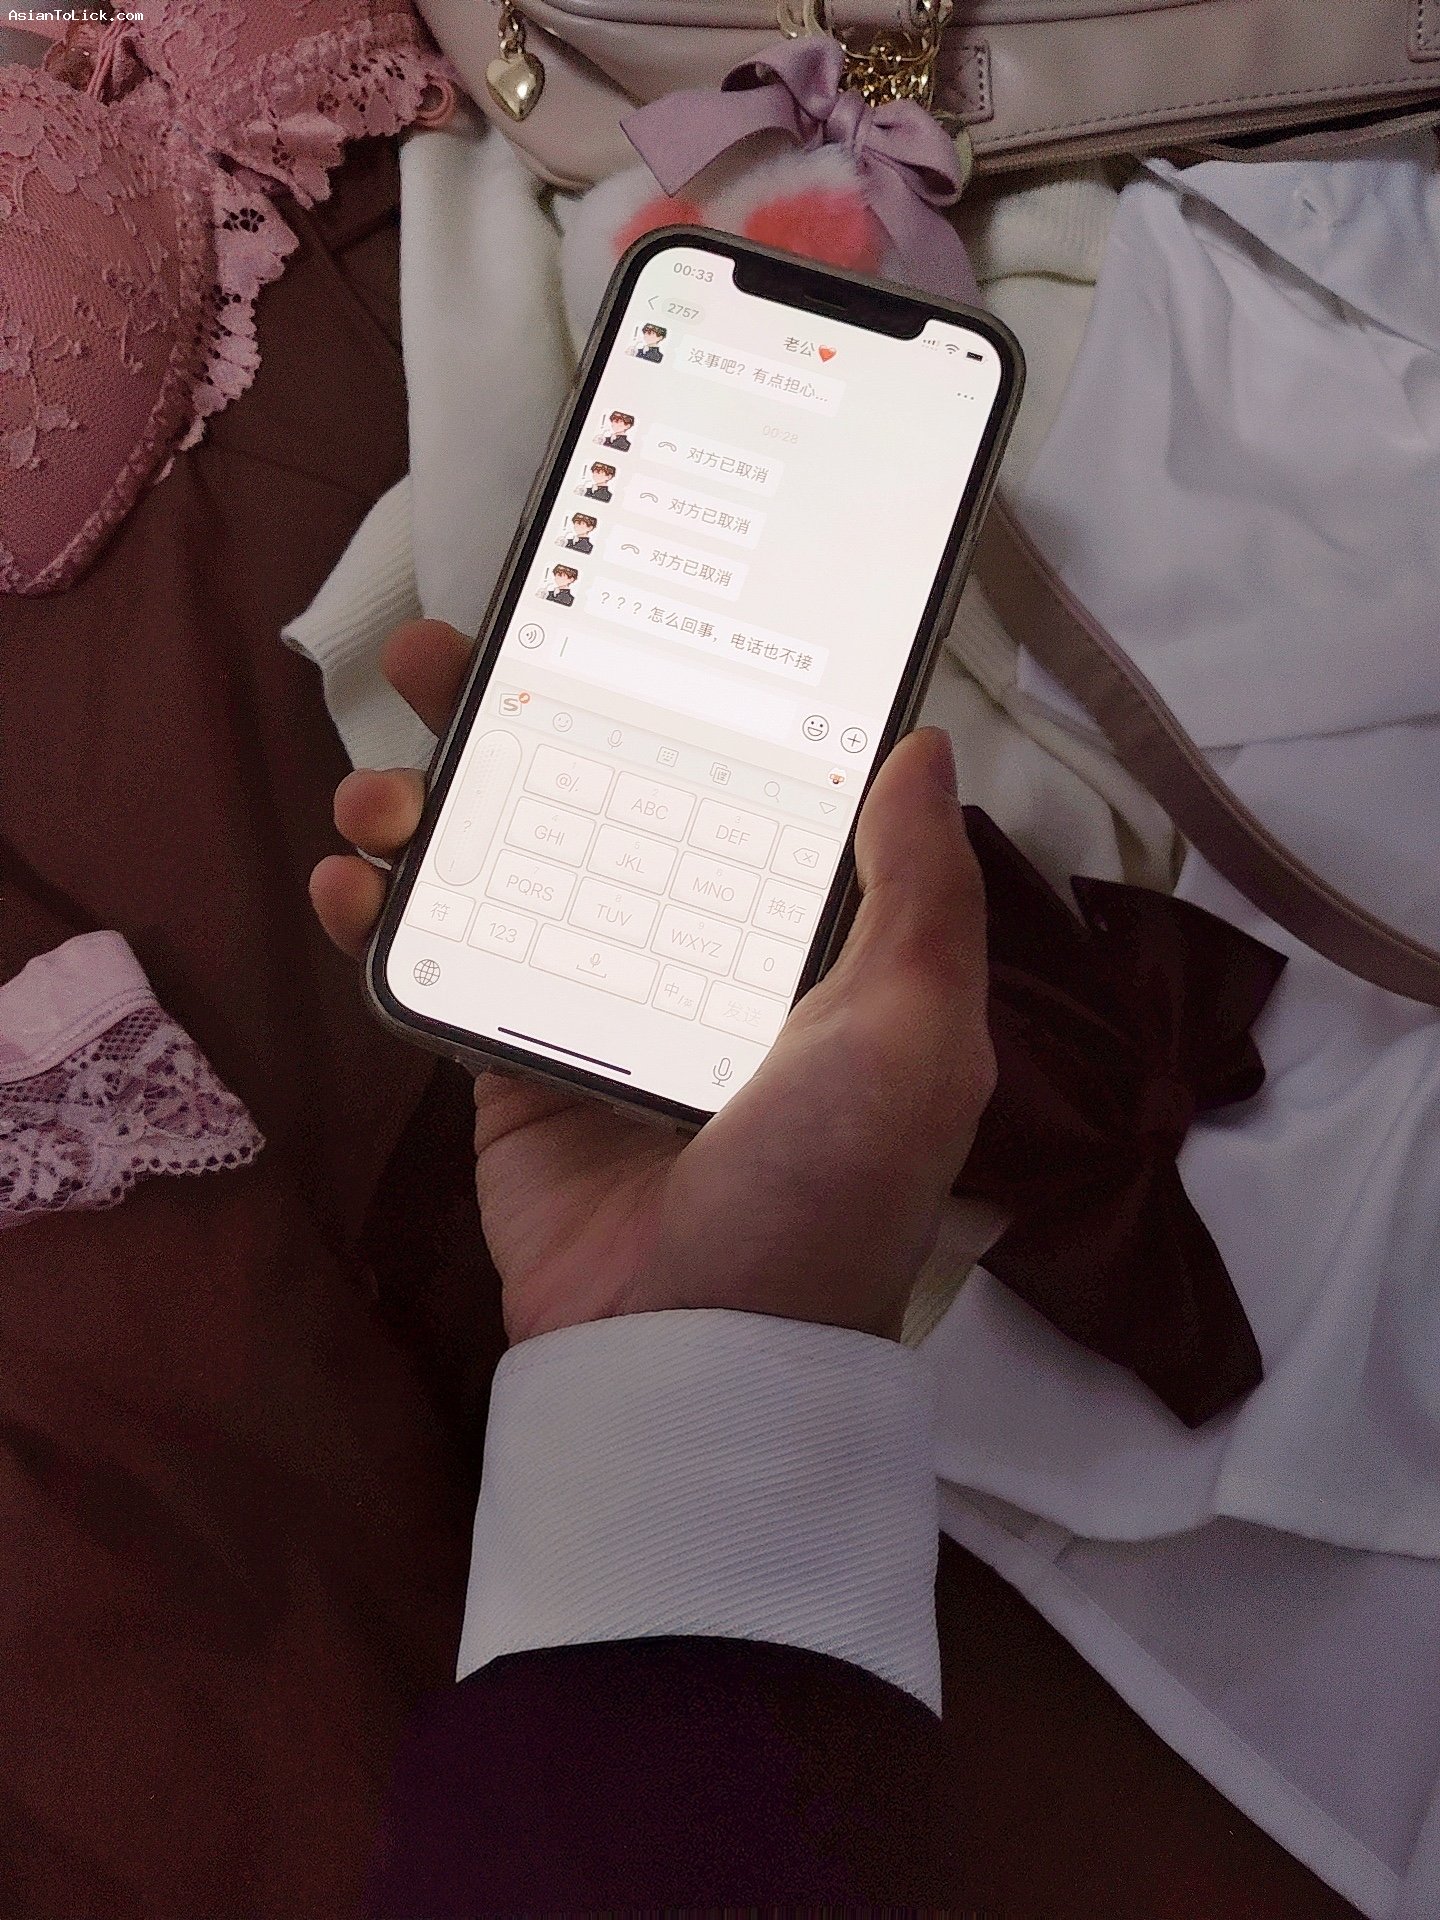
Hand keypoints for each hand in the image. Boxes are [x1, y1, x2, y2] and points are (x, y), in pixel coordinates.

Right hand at [312, 621, 995, 1345]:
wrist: (697, 1344)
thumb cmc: (823, 1183)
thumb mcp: (915, 1036)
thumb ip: (922, 893)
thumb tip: (924, 747)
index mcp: (790, 936)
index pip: (722, 781)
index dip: (663, 694)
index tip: (604, 617)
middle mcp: (689, 950)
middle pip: (590, 794)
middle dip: (511, 714)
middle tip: (438, 653)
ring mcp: (590, 1001)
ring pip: (498, 862)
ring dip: (425, 805)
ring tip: (381, 791)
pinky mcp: (507, 1062)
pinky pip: (438, 966)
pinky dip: (379, 916)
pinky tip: (348, 884)